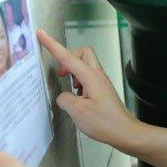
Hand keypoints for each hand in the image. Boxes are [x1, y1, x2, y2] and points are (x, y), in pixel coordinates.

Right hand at [37, 29, 138, 149]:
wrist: (125, 132)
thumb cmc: (105, 123)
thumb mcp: (78, 112)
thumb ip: (64, 99)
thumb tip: (63, 96)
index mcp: (91, 77)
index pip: (68, 57)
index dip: (52, 45)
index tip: (41, 34)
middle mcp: (97, 76)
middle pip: (82, 53)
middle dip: (68, 58)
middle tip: (60, 73)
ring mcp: (101, 82)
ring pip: (85, 66)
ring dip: (73, 73)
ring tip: (71, 90)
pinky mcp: (102, 90)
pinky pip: (87, 78)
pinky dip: (79, 83)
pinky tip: (77, 98)